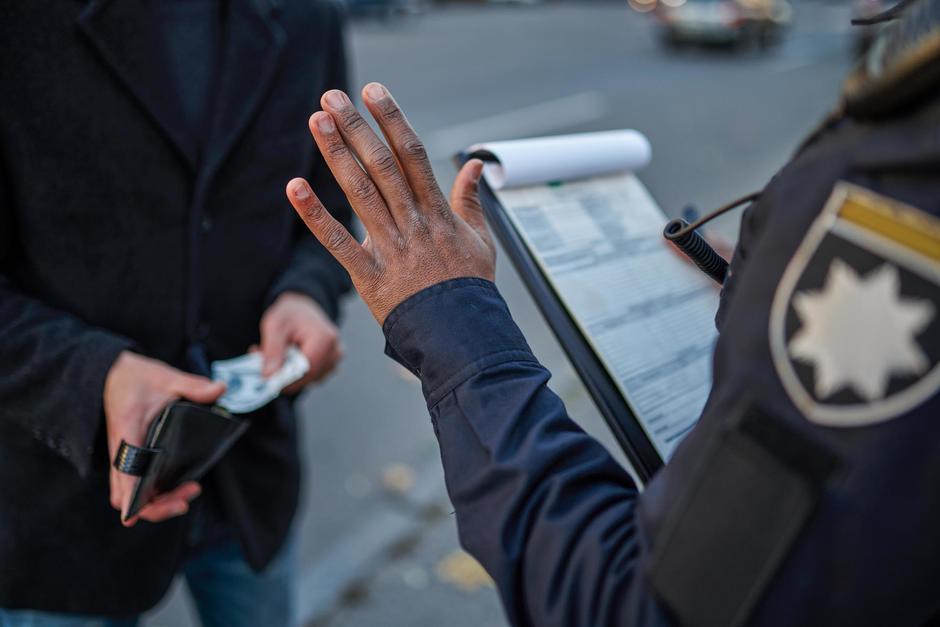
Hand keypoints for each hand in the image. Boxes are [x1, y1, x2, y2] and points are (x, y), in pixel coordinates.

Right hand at [103, 351, 225, 525]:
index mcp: (126, 430)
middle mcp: (121, 450)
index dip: (129, 492)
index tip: (133, 515)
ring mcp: (124, 457)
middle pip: (125, 494)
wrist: (112, 374)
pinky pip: (137, 485)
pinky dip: (155, 494)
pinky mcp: (131, 459)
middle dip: (153, 506)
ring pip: (130, 494)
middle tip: (186, 499)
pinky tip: (180, 486)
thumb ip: (193, 386)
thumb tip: (220, 389)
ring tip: (190, 492)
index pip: (125, 466)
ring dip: (156, 502)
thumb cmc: (136, 378)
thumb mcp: (166, 376)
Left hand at [260, 292, 341, 391]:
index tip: (265, 379)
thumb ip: (272, 351)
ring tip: (276, 355)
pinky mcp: (330, 366)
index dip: (284, 379)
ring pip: (307, 380)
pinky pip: (310, 378)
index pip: (306, 371)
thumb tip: (269, 375)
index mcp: (325, 339)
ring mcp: (334, 361)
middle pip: (307, 377)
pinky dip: (296, 373)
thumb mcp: (275, 325)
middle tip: (263, 362)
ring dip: (288, 374)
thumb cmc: (290, 313)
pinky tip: (288, 358)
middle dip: (283, 374)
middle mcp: (335, 352)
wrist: (304, 308)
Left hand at [285, 83, 495, 324]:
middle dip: (355, 127)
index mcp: (438, 213)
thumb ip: (472, 201)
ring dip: (336, 155)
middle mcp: (413, 224)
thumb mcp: (481, 241)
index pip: (412, 155)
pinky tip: (295, 187)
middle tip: (332, 96)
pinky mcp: (370, 277)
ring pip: (360, 193)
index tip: (373, 92)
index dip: (392, 120)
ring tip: (317, 121)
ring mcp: (392, 249)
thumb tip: (476, 166)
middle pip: (381, 166)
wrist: (463, 336)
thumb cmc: (470, 289)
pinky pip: (338, 243)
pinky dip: (315, 215)